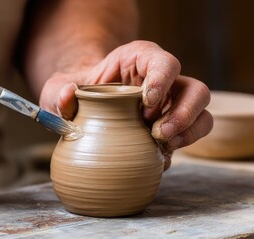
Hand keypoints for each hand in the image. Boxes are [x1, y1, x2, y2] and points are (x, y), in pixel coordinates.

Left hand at [39, 40, 212, 168]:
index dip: (162, 80)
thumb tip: (69, 95)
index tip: (146, 102)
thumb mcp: (58, 88)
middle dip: (183, 113)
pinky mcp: (168, 129)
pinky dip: (176, 149)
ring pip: (201, 114)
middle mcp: (161, 81)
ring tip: (161, 146)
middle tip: (158, 132)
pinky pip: (187, 137)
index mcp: (139, 60)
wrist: (82, 107)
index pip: (164, 62)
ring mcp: (168, 106)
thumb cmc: (75, 92)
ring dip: (188, 133)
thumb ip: (58, 91)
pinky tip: (156, 158)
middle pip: (194, 90)